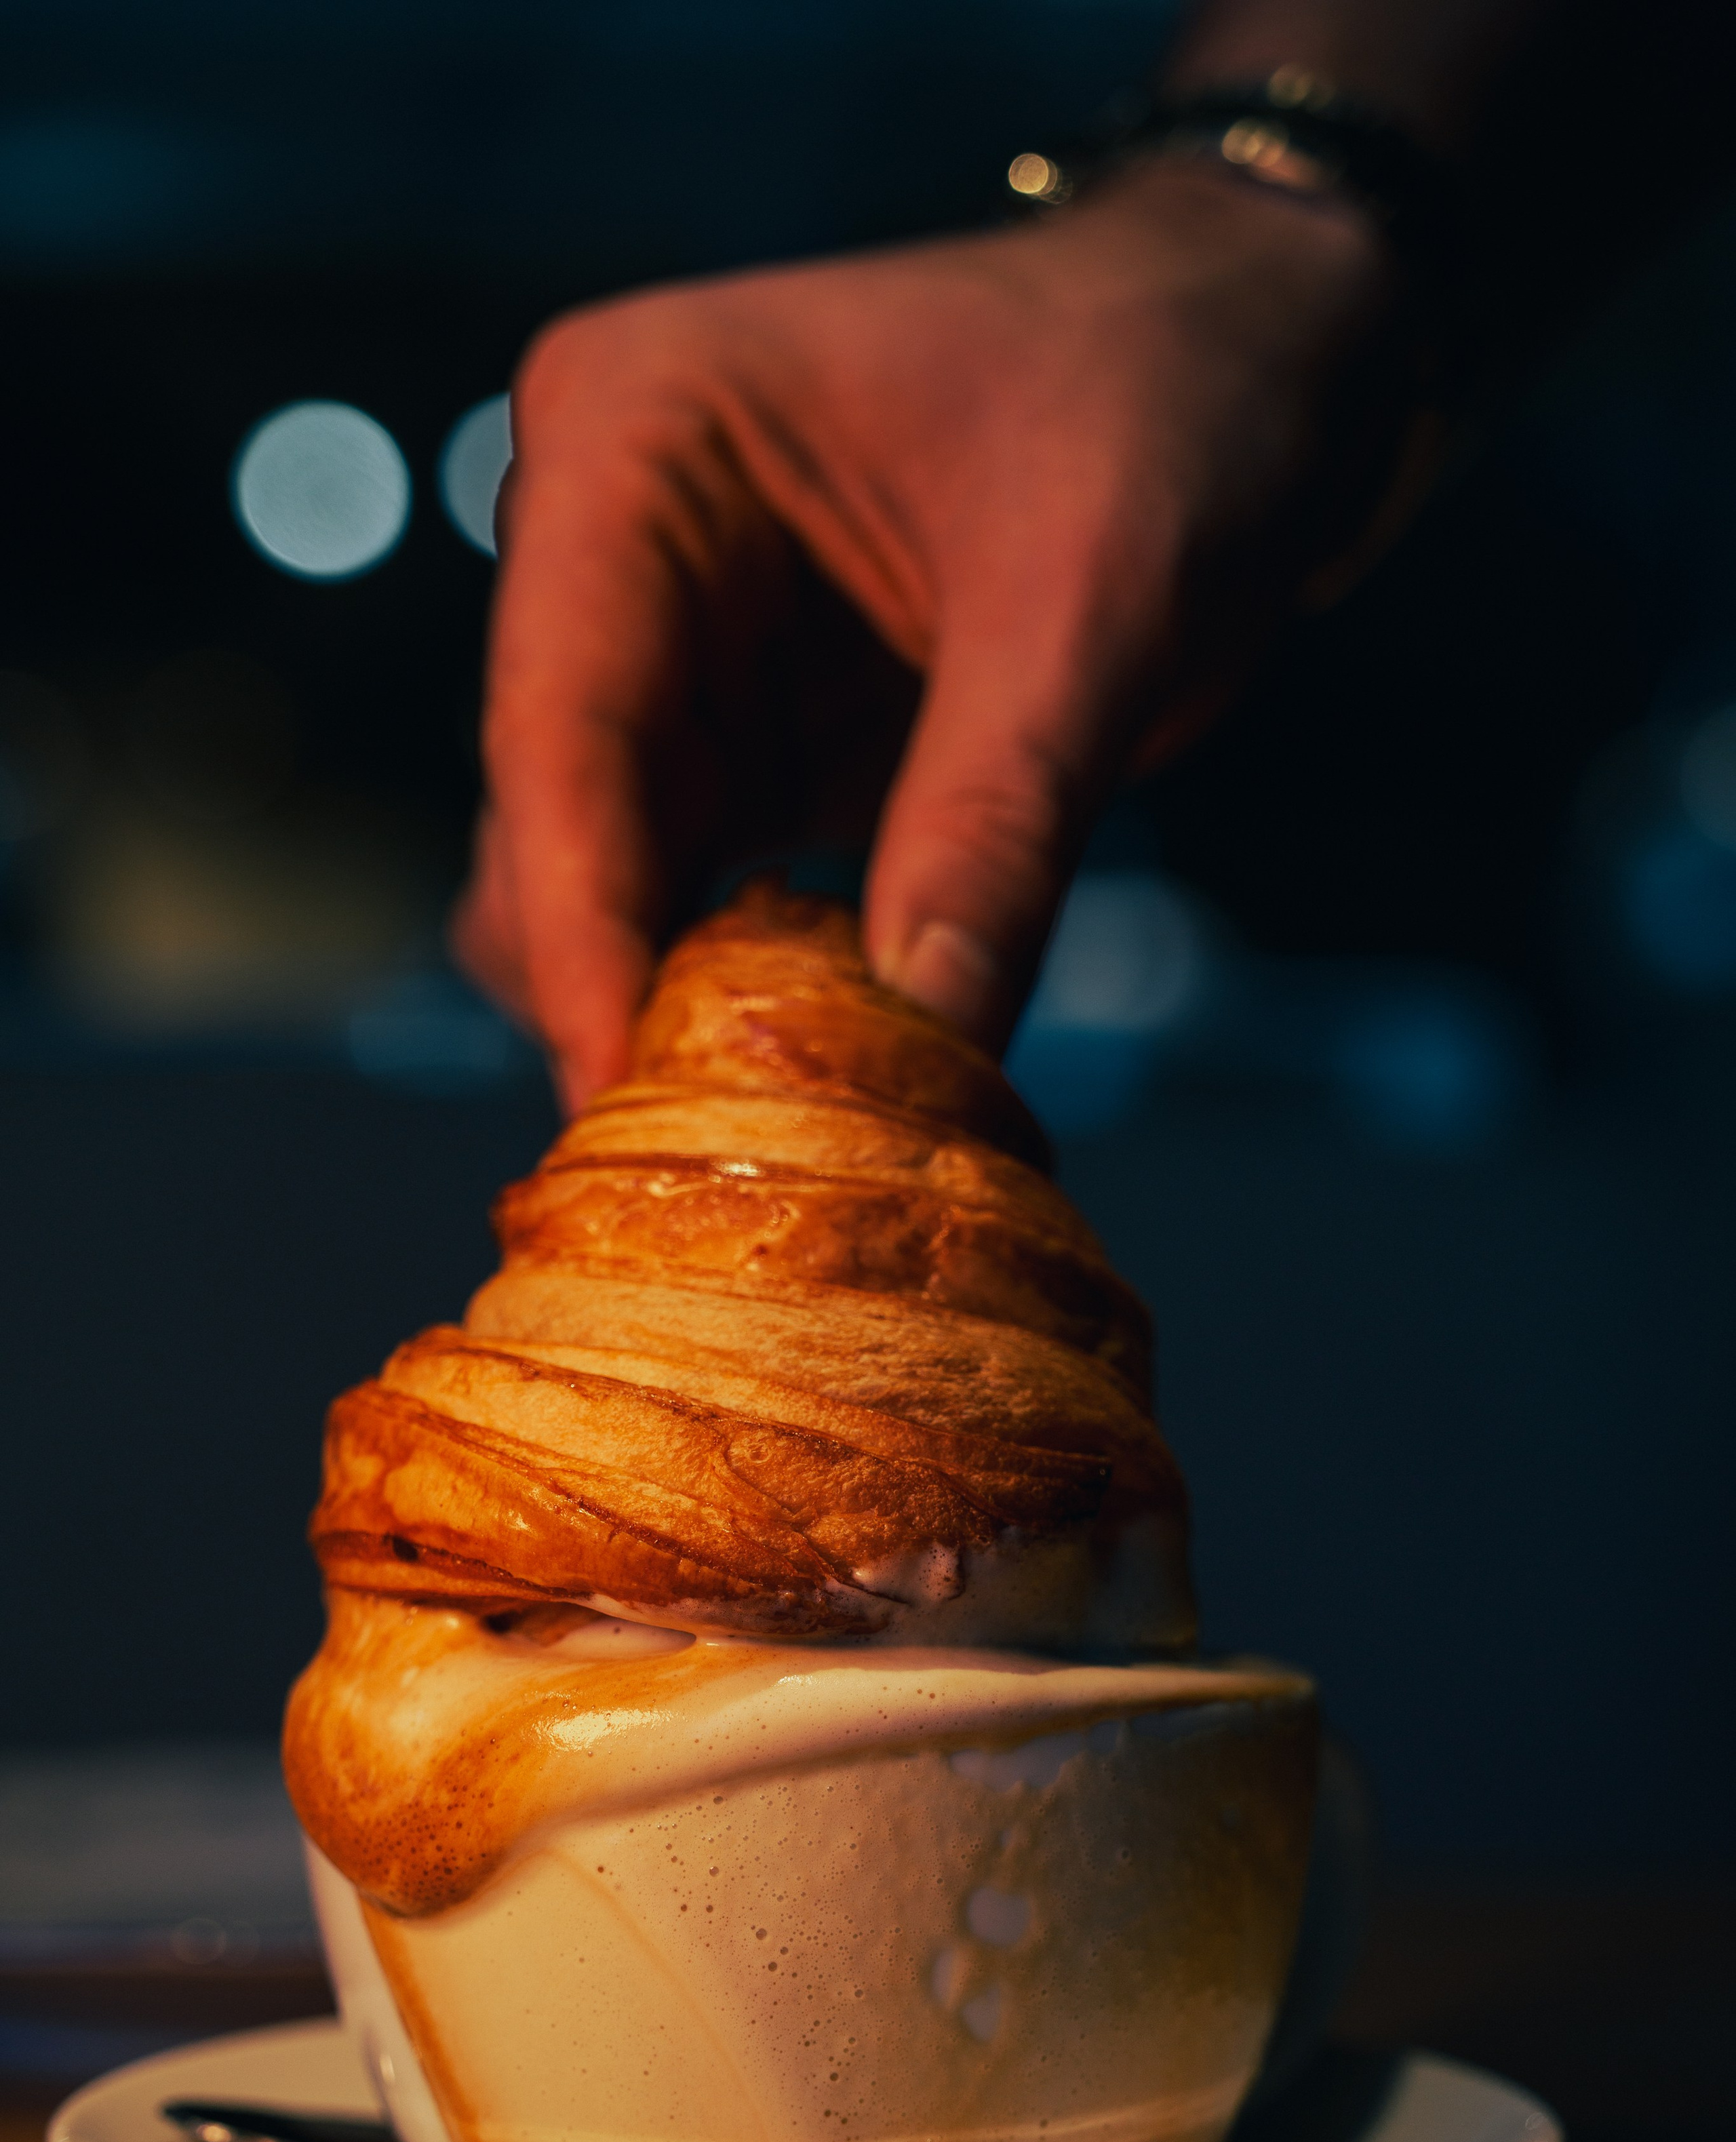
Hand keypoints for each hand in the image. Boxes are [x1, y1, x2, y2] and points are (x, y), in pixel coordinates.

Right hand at [456, 159, 1404, 1108]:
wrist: (1255, 354)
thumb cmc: (1173, 399)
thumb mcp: (1095, 603)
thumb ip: (995, 824)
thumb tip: (923, 1054)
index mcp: (633, 439)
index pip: (560, 724)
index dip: (580, 931)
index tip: (610, 1101)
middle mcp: (610, 545)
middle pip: (559, 824)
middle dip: (625, 988)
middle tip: (713, 1165)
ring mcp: (671, 652)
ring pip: (612, 885)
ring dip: (683, 1007)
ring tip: (782, 1138)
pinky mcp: (747, 739)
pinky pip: (706, 900)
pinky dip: (751, 992)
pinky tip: (826, 1070)